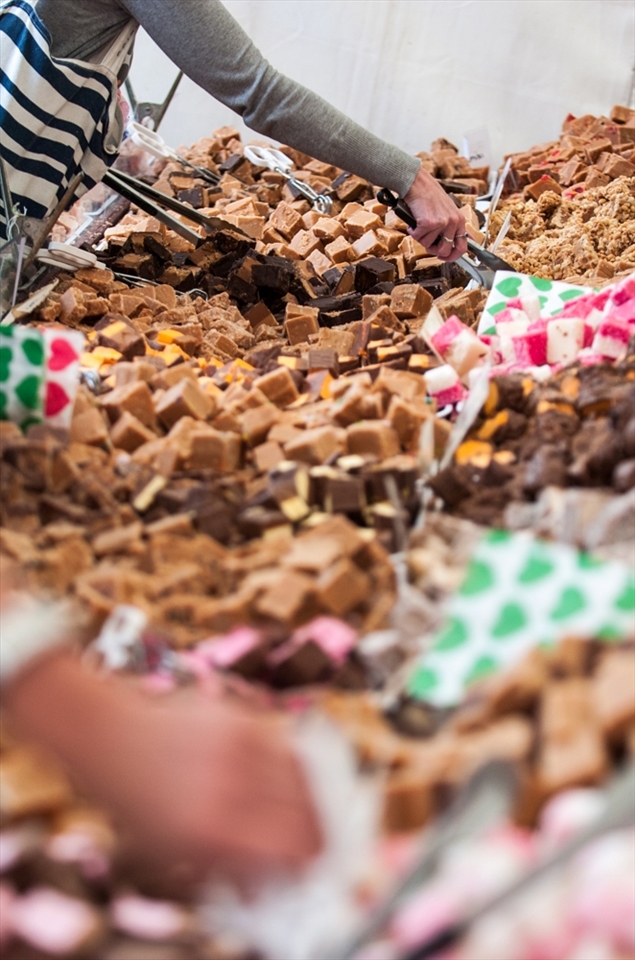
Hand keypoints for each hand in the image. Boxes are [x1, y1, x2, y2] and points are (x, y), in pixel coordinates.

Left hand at [7, 652, 321, 885]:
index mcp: (215, 829)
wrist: (108, 734)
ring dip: (306, 799)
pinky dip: (287, 767)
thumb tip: (262, 887)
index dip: (304, 866)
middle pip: (308, 813)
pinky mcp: (242, 716)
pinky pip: (284, 745)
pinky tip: (275, 779)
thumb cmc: (131, 798)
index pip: (293, 850)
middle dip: (312, 835)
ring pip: (305, 776)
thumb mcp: (169, 851)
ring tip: (296, 813)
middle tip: (306, 847)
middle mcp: (234, 783)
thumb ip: (223, 869)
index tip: (303, 872)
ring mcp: (241, 745)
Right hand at [404, 165, 467, 261]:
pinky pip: (418, 237)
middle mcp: (453, 222)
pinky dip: (412, 231)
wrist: (417, 183)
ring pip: (428, 245)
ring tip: (420, 224)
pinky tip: (414, 221)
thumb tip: (458, 243)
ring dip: (420, 237)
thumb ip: (453, 226)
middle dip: (433, 250)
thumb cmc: (429, 195)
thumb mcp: (448, 210)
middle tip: (427, 241)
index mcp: (459, 220)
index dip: (453, 257)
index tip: (444, 257)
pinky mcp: (428, 223)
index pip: (463, 247)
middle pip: (445, 251)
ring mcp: (441, 223)